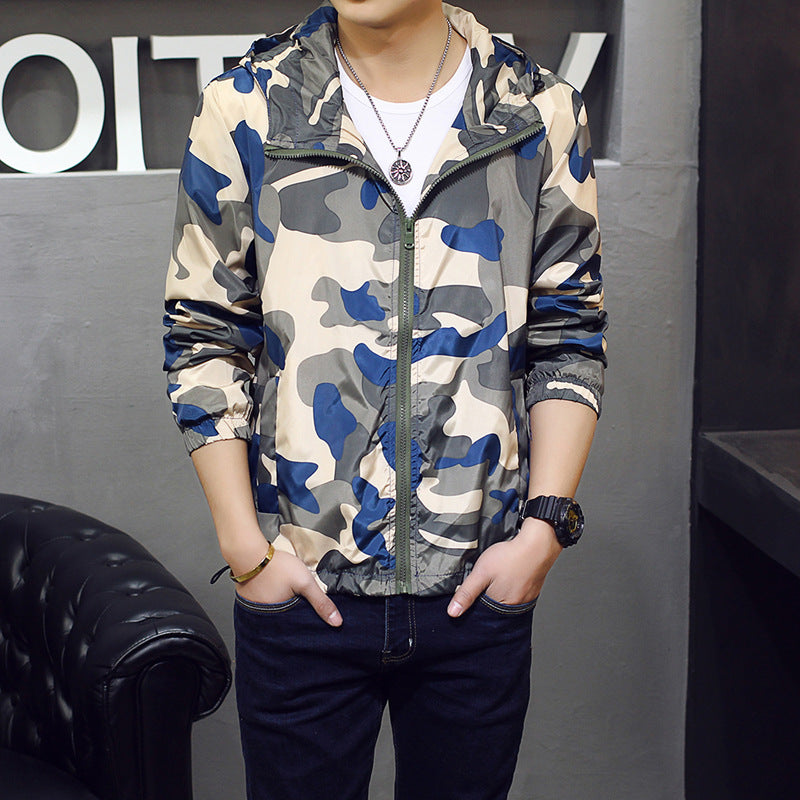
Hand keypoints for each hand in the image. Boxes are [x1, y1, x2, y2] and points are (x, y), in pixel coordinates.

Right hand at [235, 550, 342, 626]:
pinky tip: (279, 593)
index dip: (309, 624)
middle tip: (303, 604)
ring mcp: (257, 612)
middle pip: (289, 623)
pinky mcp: (252, 602)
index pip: (300, 630)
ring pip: (277, 615)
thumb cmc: (275, 566)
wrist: (250, 553)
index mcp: (281, 621)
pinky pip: (267, 607)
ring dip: (285, 609)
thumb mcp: (305, 582)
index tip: (317, 620)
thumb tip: (337, 622)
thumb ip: (321, 602)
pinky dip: (275, 601)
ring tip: (291, 598)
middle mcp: (266, 621)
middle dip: (298, 617)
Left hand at [447, 518, 562, 616]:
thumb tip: (453, 612)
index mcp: (501, 605)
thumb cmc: (510, 557)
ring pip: (506, 599)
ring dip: (499, 590)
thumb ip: (467, 593)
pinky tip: (508, 575)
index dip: (474, 600)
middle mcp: (515, 606)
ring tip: (498, 575)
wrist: (538, 544)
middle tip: (487, 578)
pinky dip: (511, 586)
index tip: (473, 588)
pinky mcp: (533, 589)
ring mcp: (526, 598)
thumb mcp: (481, 573)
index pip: (482, 611)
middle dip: (487, 595)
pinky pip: (518, 592)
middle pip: (495, 606)